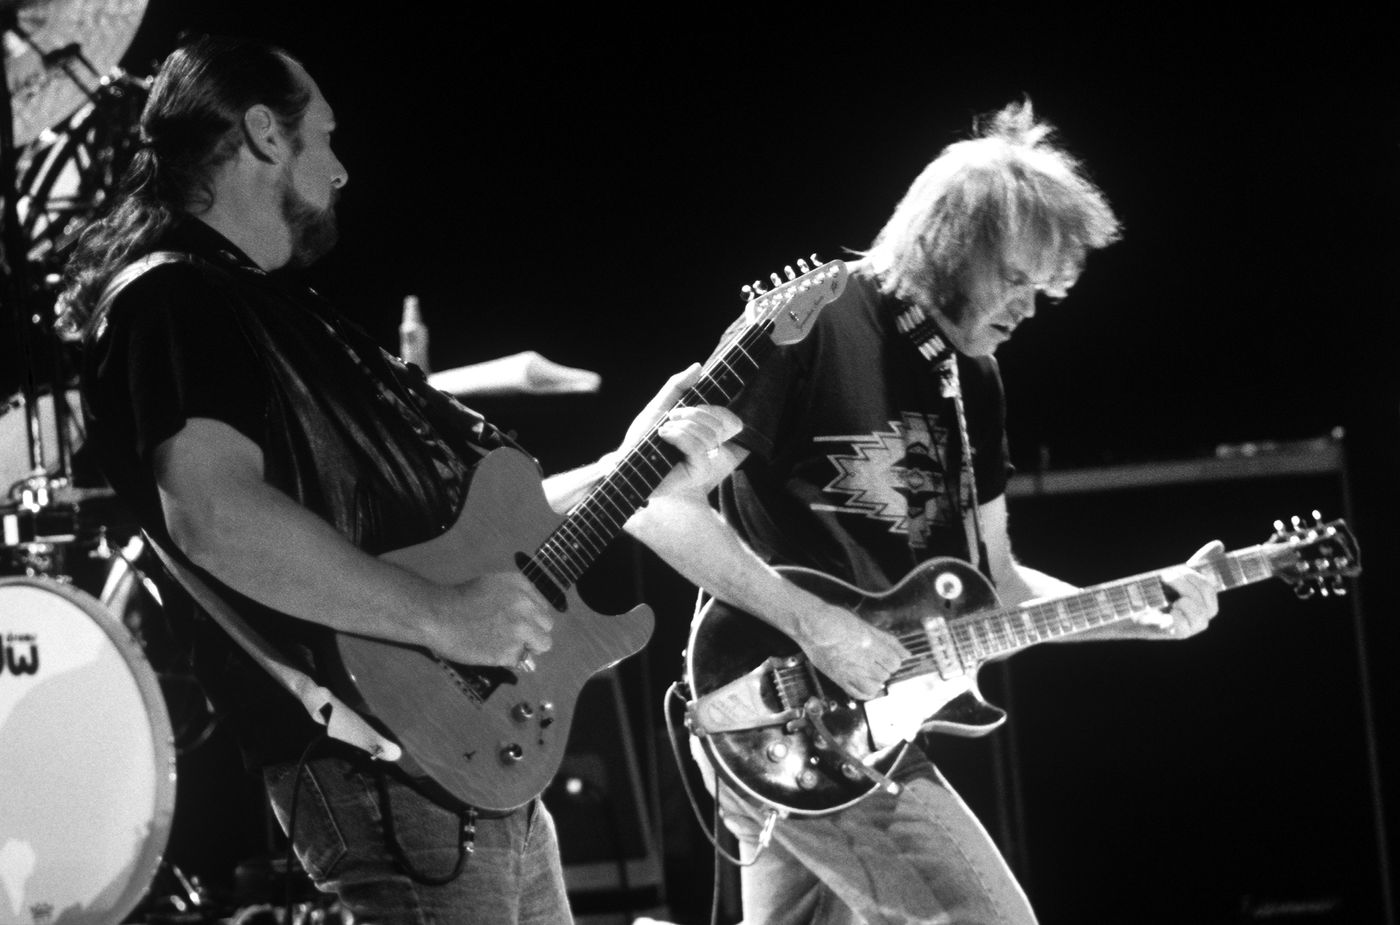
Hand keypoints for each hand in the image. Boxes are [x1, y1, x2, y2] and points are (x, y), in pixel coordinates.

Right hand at [428, 571, 554, 667]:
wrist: (437, 615)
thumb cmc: (459, 600)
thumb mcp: (493, 586)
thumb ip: (516, 599)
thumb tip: (531, 624)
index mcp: (522, 585)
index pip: (541, 606)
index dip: (530, 617)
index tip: (515, 622)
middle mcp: (526, 605)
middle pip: (547, 625)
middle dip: (533, 632)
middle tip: (511, 636)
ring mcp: (520, 628)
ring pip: (543, 644)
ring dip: (528, 648)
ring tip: (507, 646)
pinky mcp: (511, 650)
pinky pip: (522, 660)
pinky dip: (509, 659)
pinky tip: (491, 652)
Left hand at [618, 363, 742, 491]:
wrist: (624, 461)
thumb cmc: (641, 438)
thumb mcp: (659, 405)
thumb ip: (678, 386)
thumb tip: (698, 366)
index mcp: (705, 434)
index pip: (732, 421)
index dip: (719, 410)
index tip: (693, 405)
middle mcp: (709, 450)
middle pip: (720, 424)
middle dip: (694, 413)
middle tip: (671, 416)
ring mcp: (705, 463)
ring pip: (710, 435)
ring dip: (683, 425)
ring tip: (663, 429)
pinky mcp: (697, 474)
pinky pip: (698, 448)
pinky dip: (679, 436)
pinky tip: (663, 436)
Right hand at [796, 604, 909, 700]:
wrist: (811, 625)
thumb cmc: (834, 619)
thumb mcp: (864, 624)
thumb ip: (887, 640)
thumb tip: (905, 652)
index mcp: (870, 644)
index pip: (894, 662)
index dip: (893, 660)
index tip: (888, 658)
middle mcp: (862, 660)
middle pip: (886, 674)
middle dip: (884, 669)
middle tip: (876, 662)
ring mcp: (850, 671)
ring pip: (875, 686)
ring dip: (876, 680)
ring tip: (870, 671)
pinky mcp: (839, 678)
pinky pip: (859, 694)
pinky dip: (866, 693)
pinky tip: (864, 684)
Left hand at [1132, 540, 1222, 639]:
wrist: (1132, 609)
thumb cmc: (1157, 593)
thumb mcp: (1178, 575)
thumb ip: (1199, 564)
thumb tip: (1219, 544)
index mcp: (1206, 601)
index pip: (1213, 586)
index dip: (1208, 576)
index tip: (1189, 570)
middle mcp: (1203, 615)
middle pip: (1206, 592)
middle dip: (1185, 580)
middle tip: (1166, 576)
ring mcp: (1192, 626)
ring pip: (1199, 609)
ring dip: (1181, 594)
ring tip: (1165, 593)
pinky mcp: (1178, 634)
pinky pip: (1184, 625)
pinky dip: (1177, 616)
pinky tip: (1168, 612)